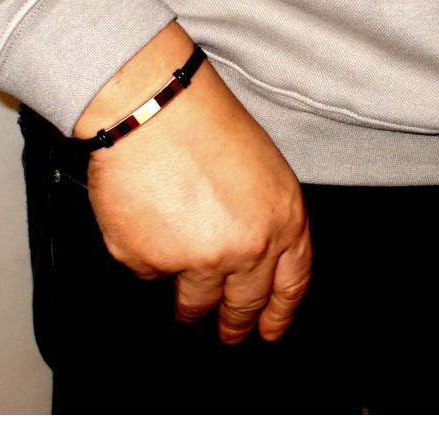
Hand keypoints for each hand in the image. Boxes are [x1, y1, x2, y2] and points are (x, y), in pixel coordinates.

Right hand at [75, 22, 311, 343]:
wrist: (151, 107)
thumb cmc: (203, 121)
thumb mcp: (262, 167)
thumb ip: (265, 217)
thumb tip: (252, 254)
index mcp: (281, 221)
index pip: (290, 284)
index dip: (279, 313)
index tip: (268, 330)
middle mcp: (245, 248)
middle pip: (242, 304)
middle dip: (234, 323)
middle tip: (227, 332)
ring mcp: (196, 259)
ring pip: (193, 300)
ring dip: (189, 303)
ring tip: (182, 290)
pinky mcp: (148, 260)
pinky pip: (148, 271)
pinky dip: (148, 255)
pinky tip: (148, 223)